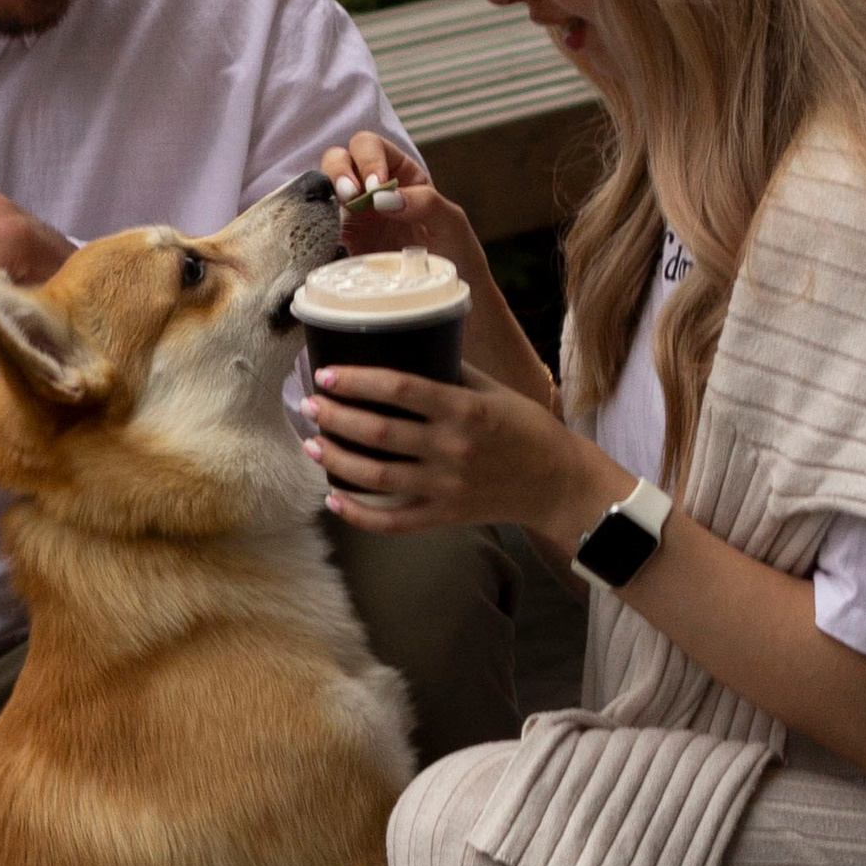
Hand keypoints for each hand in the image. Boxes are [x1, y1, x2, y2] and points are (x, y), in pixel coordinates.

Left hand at [309, 361, 630, 548]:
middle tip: (310, 405)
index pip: (400, 389)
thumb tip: (404, 343)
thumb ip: (450, 371)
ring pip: (376, 477)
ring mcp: (446, 488)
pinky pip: (392, 522)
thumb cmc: (524, 428)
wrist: (555, 482)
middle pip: (378, 433)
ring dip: (336, 461)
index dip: (358, 380)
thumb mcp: (493, 390)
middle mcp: (453, 449)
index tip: (327, 373)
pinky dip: (358, 514)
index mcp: (465, 410)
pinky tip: (333, 499)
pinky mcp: (444, 517)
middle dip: (335, 418)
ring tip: (312, 445)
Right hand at [320, 136, 556, 400]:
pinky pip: (321, 228)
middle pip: (339, 159)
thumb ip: (425, 202)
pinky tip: (330, 237)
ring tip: (342, 214)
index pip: (371, 147)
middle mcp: (372, 190)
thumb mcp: (453, 223)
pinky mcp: (343, 245)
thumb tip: (385, 197)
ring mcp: (354, 217)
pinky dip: (319, 227)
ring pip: (324, 189)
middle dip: (340, 171)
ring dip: (327, 194)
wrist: (449, 298)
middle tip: (353, 196)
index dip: (367, 158)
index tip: (376, 186)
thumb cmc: (458, 256)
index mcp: (400, 174)